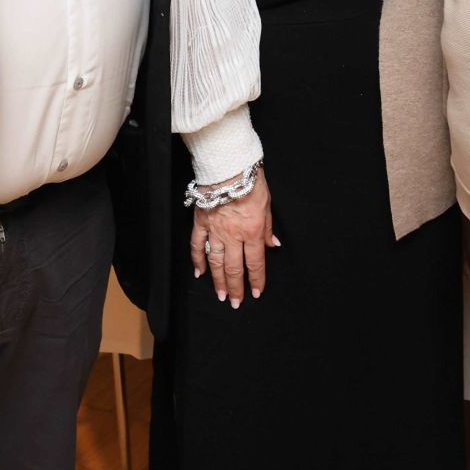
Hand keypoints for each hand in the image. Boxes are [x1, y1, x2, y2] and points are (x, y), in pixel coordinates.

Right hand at [189, 169, 276, 308]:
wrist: (228, 165)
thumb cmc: (251, 182)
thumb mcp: (267, 204)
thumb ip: (268, 228)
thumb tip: (273, 245)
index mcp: (252, 231)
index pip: (255, 263)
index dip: (256, 280)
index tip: (256, 293)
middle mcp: (233, 235)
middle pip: (234, 268)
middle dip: (236, 287)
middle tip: (236, 303)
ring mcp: (215, 230)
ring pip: (215, 262)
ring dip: (218, 281)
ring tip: (221, 295)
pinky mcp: (200, 222)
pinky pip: (197, 246)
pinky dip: (197, 260)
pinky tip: (199, 273)